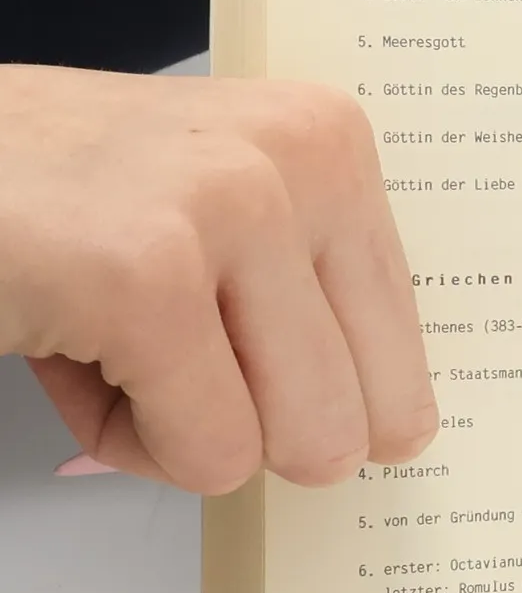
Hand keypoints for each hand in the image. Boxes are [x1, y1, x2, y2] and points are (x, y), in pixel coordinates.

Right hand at [0, 66, 437, 492]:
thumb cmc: (45, 198)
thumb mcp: (213, 214)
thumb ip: (303, 296)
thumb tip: (392, 428)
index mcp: (329, 141)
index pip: (404, 338)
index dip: (335, 399)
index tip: (282, 391)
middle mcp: (299, 159)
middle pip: (365, 410)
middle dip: (260, 431)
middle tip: (169, 365)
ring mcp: (230, 209)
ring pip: (298, 441)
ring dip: (188, 434)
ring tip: (112, 345)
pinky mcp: (148, 276)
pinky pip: (209, 451)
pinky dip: (129, 442)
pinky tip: (71, 354)